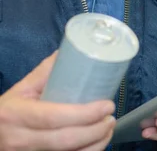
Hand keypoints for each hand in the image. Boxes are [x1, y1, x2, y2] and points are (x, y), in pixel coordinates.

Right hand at [0, 52, 115, 150]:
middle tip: (111, 118)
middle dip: (95, 131)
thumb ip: (46, 72)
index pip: (54, 117)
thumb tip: (74, 52)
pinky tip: (97, 143)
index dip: (85, 114)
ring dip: (96, 144)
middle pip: (64, 141)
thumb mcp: (21, 89)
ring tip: (108, 129)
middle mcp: (19, 139)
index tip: (107, 105)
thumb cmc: (9, 110)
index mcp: (16, 114)